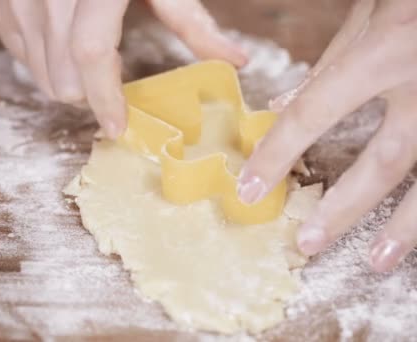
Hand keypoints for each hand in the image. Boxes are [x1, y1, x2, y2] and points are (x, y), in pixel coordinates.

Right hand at [0, 0, 246, 137]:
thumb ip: (192, 21)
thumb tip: (237, 61)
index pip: (90, 54)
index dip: (104, 97)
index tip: (118, 125)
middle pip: (62, 78)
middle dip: (90, 93)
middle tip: (111, 81)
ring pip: (38, 74)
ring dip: (68, 80)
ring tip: (90, 58)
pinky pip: (18, 53)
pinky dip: (42, 59)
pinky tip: (62, 41)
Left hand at [236, 0, 416, 271]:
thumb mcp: (370, 13)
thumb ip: (329, 62)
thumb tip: (280, 106)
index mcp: (387, 50)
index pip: (314, 114)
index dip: (277, 155)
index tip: (250, 189)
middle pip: (384, 163)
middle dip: (342, 208)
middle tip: (306, 242)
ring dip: (406, 226)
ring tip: (377, 261)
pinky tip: (413, 227)